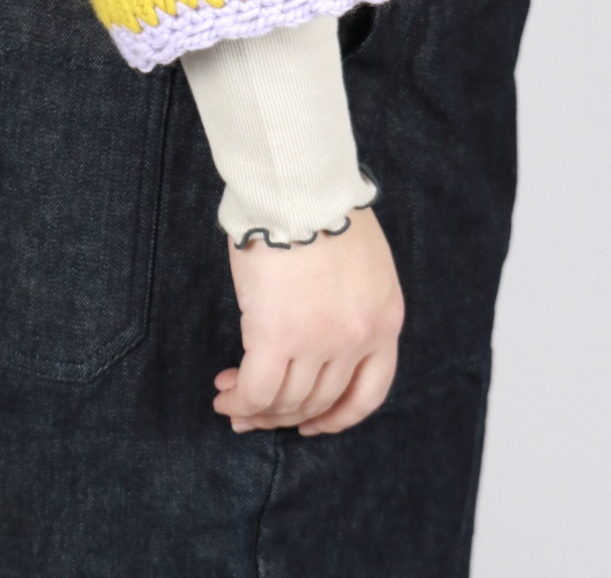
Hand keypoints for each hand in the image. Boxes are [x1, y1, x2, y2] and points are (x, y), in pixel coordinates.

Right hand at [212, 205, 404, 436]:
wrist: (299, 186)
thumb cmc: (320, 209)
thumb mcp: (362, 264)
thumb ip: (350, 303)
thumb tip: (315, 331)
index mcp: (385, 320)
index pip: (369, 392)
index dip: (337, 417)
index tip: (313, 424)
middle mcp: (358, 338)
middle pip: (321, 399)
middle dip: (286, 415)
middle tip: (255, 413)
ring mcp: (321, 340)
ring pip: (288, 399)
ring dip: (257, 408)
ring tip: (231, 399)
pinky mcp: (278, 334)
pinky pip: (257, 389)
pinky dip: (239, 399)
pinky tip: (225, 395)